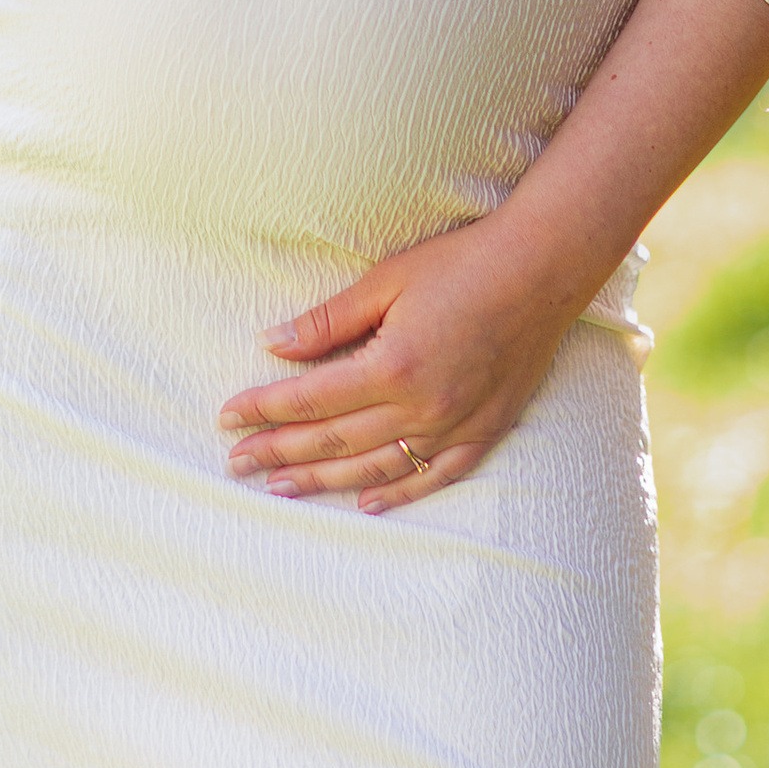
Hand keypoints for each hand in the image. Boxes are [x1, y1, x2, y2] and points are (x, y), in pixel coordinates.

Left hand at [217, 211, 572, 512]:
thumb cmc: (461, 264)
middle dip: (278, 452)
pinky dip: (396, 494)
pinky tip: (364, 503)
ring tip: (279, 487)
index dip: (264, 408)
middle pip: (334, 440)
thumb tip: (271, 344)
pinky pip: (432, 477)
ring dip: (322, 481)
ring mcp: (454, 427)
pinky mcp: (483, 433)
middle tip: (235, 463)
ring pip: (375, 467)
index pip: (310, 399)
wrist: (541, 270)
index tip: (227, 417)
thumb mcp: (386, 280)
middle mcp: (422, 407)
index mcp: (392, 365)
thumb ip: (328, 321)